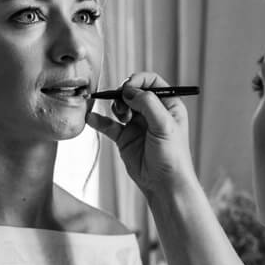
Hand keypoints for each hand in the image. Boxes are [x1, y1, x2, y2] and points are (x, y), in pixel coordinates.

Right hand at [87, 72, 195, 199]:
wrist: (164, 185)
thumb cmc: (173, 157)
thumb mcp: (164, 125)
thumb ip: (148, 104)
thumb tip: (130, 90)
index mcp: (169, 106)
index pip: (152, 82)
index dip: (139, 80)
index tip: (128, 86)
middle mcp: (153, 113)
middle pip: (133, 92)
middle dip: (125, 94)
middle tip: (123, 103)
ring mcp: (137, 125)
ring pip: (121, 106)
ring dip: (116, 107)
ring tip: (121, 117)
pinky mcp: (125, 138)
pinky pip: (109, 125)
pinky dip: (99, 120)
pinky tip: (91, 118)